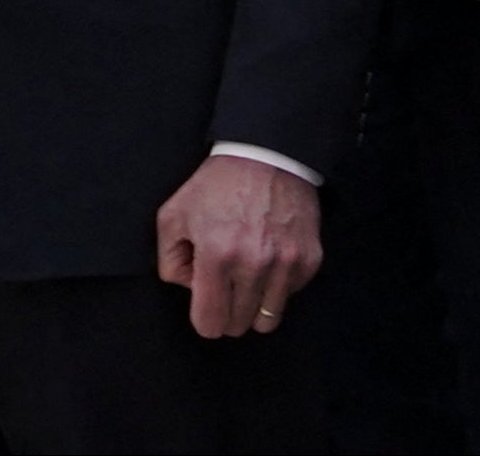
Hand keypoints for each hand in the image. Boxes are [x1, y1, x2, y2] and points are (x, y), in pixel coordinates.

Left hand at [154, 154, 323, 344]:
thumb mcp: (174, 214)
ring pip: (267, 320)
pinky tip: (270, 259)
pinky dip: (279, 286)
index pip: (210, 324)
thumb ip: (169, 260)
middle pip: (238, 326)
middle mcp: (254, 264)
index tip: (207, 301)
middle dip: (228, 311)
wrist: (268, 153)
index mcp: (217, 255)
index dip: (205, 318)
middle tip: (227, 284)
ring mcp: (285, 263)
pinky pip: (291, 295)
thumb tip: (190, 289)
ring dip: (255, 304)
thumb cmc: (218, 184)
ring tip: (250, 276)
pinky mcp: (309, 259)